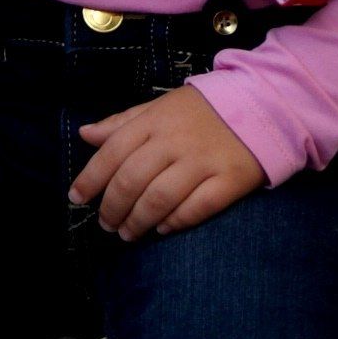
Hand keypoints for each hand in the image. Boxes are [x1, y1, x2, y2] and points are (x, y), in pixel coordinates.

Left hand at [70, 84, 264, 239]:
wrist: (262, 104)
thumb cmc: (202, 109)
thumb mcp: (159, 106)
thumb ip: (122, 123)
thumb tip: (85, 134)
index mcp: (154, 121)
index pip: (113, 152)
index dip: (91, 178)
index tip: (76, 198)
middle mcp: (175, 141)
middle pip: (132, 180)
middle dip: (113, 207)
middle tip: (106, 225)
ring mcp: (203, 161)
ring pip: (160, 198)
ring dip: (138, 221)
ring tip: (128, 234)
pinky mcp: (230, 180)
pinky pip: (197, 208)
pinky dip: (175, 222)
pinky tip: (162, 229)